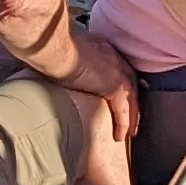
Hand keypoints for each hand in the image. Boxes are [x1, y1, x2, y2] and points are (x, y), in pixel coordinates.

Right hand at [55, 26, 141, 141]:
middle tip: (131, 119)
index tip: (120, 99)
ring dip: (131, 116)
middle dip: (132, 103)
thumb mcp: (67, 54)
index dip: (121, 87)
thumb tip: (62, 68)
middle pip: (130, 85)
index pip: (118, 71)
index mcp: (104, 50)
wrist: (57, 49)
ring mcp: (118, 71)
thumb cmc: (54, 49)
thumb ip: (72, 62)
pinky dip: (123, 123)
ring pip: (131, 98)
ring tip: (128, 132)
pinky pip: (123, 109)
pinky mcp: (115, 85)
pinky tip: (120, 135)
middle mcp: (114, 59)